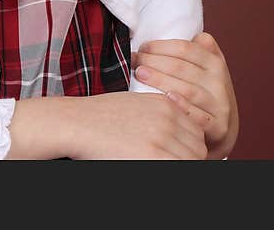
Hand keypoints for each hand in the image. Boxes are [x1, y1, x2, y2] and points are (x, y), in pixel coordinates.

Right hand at [7, 91, 206, 159]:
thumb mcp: (136, 105)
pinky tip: (147, 163)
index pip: (196, 131)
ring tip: (155, 162)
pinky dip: (169, 168)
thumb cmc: (99, 117)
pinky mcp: (152, 156)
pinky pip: (176, 167)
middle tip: (166, 160)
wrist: (76, 122)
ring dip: (179, 164)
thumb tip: (178, 137)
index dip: (188, 147)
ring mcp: (161, 137)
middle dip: (187, 158)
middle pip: (197, 148)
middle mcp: (168, 118)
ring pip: (191, 160)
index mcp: (165, 104)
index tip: (175, 153)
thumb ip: (161, 115)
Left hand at [132, 32, 238, 158]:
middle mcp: (219, 82)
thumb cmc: (203, 92)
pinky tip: (165, 99)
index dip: (160, 46)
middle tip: (134, 60)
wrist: (222, 127)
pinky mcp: (218, 126)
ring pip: (187, 89)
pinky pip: (197, 116)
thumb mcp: (205, 67)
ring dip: (160, 80)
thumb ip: (194, 49)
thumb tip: (172, 28)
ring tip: (139, 74)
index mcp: (215, 62)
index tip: (142, 47)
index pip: (185, 48)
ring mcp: (220, 105)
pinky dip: (181, 107)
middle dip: (153, 61)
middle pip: (181, 67)